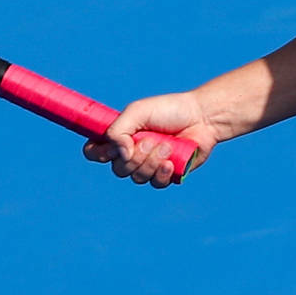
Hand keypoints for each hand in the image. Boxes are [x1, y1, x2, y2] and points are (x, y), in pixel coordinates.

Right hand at [82, 91, 217, 187]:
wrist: (201, 118)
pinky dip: (162, 173)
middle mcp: (130, 154)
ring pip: (137, 178)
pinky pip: (155, 183)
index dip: (99, 154)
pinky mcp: (166, 175)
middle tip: (152, 139)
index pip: (93, 153)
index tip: (115, 145)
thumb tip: (119, 154)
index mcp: (119, 138)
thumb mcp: (138, 111)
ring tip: (167, 146)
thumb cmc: (168, 110)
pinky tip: (171, 162)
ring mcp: (147, 166)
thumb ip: (119, 130)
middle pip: (118, 170)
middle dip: (136, 156)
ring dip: (151, 162)